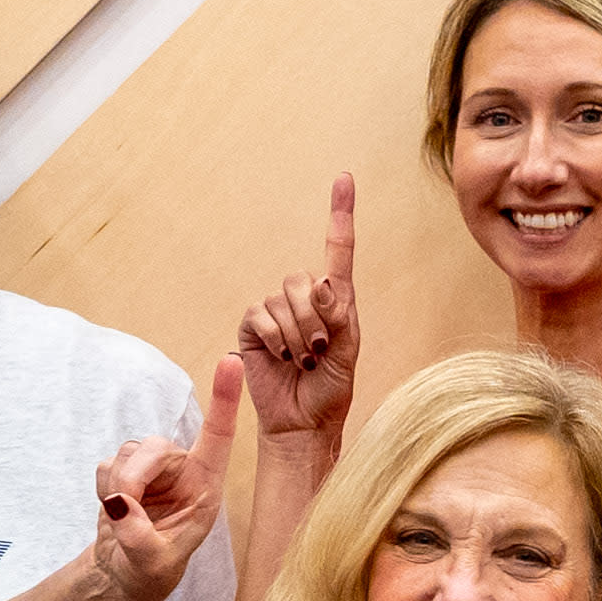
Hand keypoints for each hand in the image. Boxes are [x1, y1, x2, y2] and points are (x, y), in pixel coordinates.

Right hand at [84, 359, 240, 600]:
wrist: (127, 571)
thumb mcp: (152, 563)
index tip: (232, 360)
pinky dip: (104, 487)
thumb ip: (139, 536)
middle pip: (155, 447)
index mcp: (206, 487)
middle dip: (133, 477)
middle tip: (123, 510)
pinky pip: (107, 463)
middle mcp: (184, 469)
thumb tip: (120, 504)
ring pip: (128, 451)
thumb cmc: (152, 568)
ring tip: (125, 517)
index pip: (219, 437)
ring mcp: (154, 466)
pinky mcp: (126, 467)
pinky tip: (115, 509)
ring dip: (117, 485)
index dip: (225, 399)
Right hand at [229, 169, 362, 451]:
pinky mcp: (252, 327)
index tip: (344, 178)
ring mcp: (275, 312)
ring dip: (296, 334)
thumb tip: (321, 283)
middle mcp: (303, 299)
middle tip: (318, 350)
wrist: (303, 422)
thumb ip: (339, 315)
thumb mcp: (348, 351)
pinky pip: (260, 316)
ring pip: (282, 301)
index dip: (340, 214)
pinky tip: (281, 357)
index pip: (338, 250)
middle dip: (313, 319)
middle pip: (302, 280)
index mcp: (335, 299)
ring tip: (303, 360)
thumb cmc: (331, 389)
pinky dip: (274, 339)